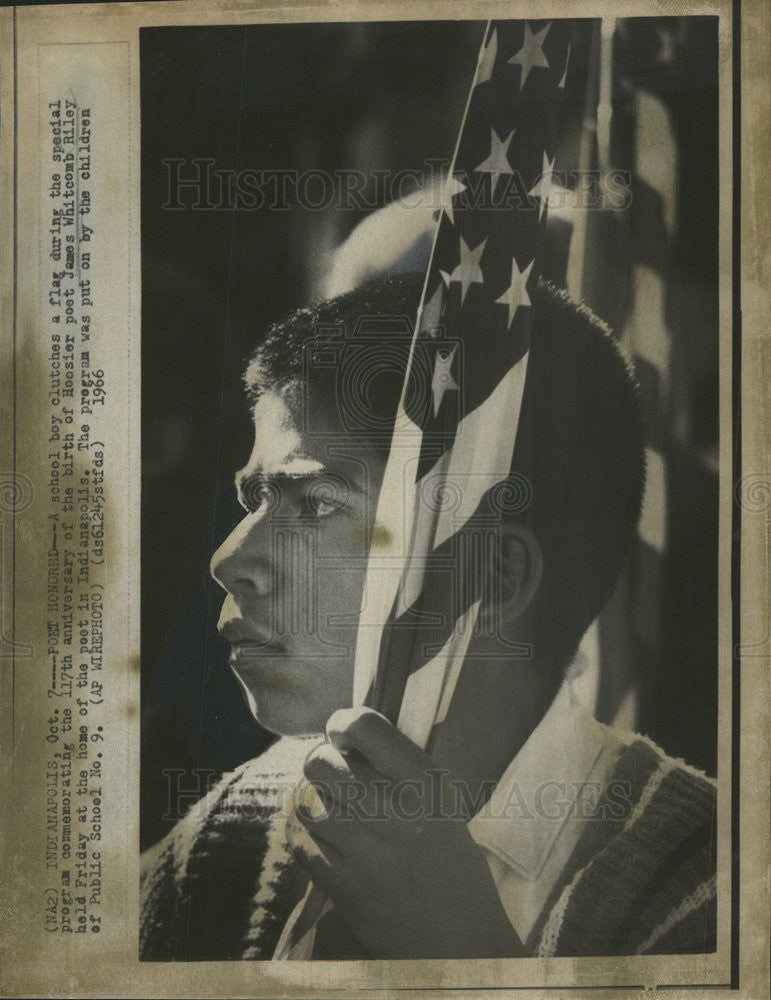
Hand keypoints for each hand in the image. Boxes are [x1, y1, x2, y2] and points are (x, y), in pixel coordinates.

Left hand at [285, 707, 524, 958]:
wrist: (460, 944)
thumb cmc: (452, 867)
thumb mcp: (441, 806)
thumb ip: (397, 771)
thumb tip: (345, 738)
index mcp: (425, 785)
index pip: (363, 725)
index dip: (341, 723)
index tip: (341, 733)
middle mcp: (394, 812)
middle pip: (321, 761)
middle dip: (321, 763)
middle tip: (335, 777)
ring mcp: (365, 851)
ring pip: (306, 801)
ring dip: (314, 803)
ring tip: (336, 815)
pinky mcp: (342, 887)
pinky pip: (301, 842)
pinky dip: (307, 839)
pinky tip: (329, 846)